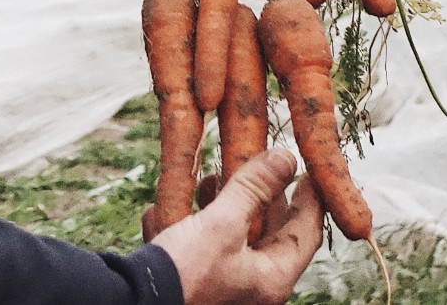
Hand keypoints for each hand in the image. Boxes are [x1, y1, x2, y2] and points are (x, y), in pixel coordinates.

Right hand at [152, 149, 323, 304]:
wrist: (133, 302)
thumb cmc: (185, 272)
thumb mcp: (222, 224)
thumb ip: (254, 189)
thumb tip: (286, 157)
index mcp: (271, 278)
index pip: (305, 233)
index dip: (312, 199)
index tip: (313, 171)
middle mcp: (252, 285)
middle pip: (268, 232)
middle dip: (260, 195)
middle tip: (260, 162)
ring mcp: (222, 284)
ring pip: (231, 236)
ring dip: (221, 205)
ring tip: (210, 178)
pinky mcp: (193, 281)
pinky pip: (198, 246)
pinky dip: (188, 223)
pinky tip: (165, 206)